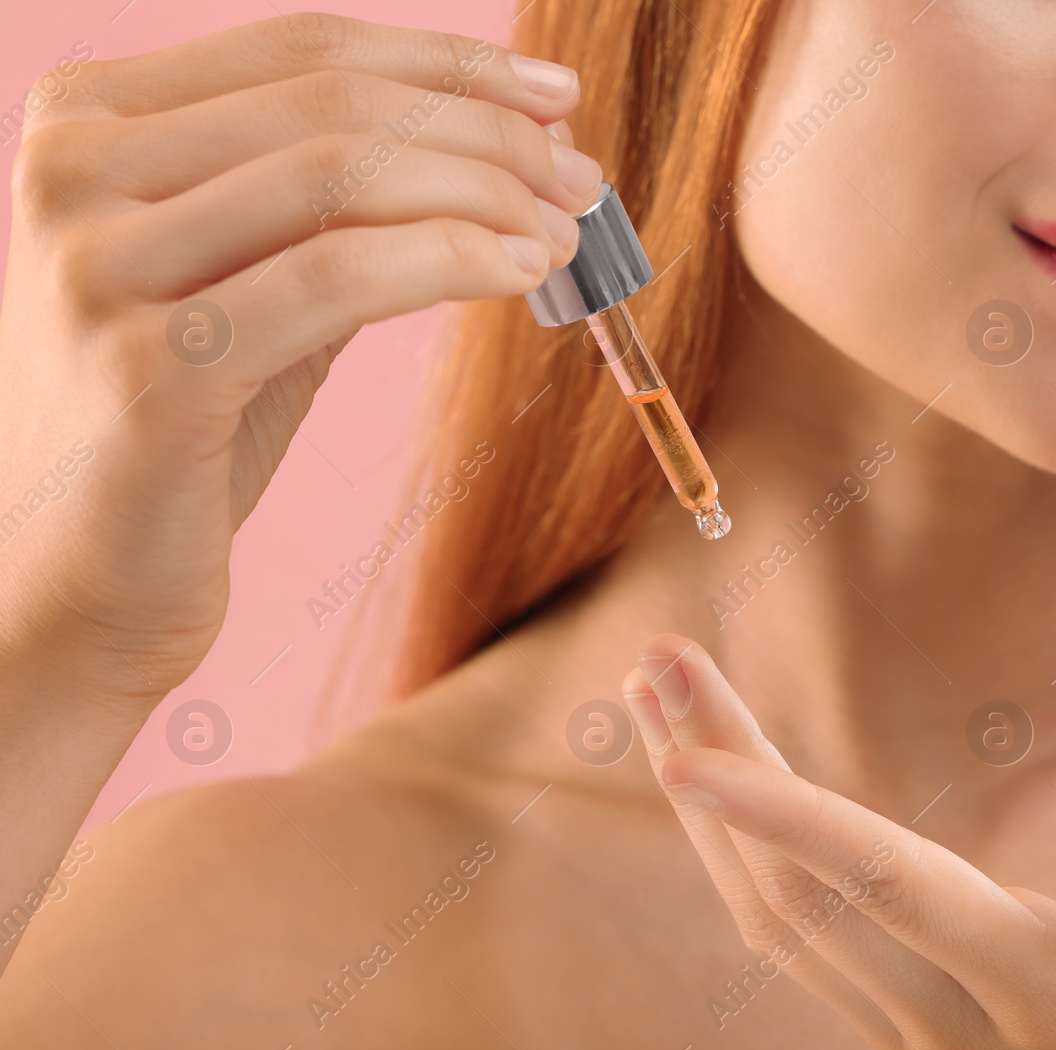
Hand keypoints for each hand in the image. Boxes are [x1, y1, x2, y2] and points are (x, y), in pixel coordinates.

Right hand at [0, 14, 598, 705]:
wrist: (71, 586)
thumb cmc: (180, 432)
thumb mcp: (256, 286)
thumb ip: (340, 211)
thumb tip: (504, 151)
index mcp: (88, 122)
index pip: (304, 47)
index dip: (450, 63)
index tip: (557, 95)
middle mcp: (72, 172)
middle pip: (336, 105)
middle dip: (489, 134)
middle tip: (580, 178)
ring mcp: (98, 267)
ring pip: (342, 174)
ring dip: (485, 193)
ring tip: (563, 231)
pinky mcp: (147, 368)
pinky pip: (334, 279)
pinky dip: (449, 261)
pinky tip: (518, 272)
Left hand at [621, 635, 1055, 1049]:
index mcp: (1038, 991)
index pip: (886, 888)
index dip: (782, 816)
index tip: (690, 749)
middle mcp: (949, 1025)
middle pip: (798, 895)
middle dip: (715, 774)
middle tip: (655, 663)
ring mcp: (913, 1039)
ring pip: (776, 924)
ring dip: (710, 810)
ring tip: (660, 702)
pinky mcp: (899, 1030)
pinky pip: (792, 940)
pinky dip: (740, 852)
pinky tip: (719, 791)